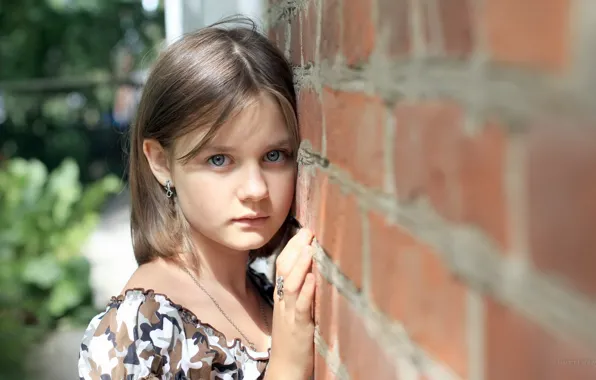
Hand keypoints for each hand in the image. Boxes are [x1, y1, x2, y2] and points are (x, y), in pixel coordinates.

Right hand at [266, 228, 314, 379]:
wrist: (286, 370)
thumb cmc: (294, 341)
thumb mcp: (295, 312)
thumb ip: (301, 293)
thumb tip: (314, 271)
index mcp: (282, 297)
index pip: (282, 266)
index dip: (292, 247)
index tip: (305, 231)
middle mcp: (283, 302)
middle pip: (283, 270)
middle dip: (295, 249)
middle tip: (308, 231)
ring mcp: (289, 315)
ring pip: (289, 285)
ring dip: (299, 265)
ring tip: (309, 248)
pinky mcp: (299, 328)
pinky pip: (300, 307)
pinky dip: (305, 292)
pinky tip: (311, 279)